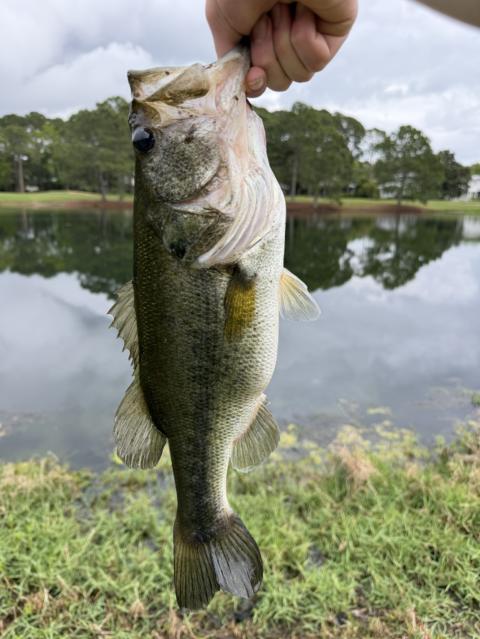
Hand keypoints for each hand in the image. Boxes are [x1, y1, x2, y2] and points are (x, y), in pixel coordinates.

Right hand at [206, 0, 357, 96]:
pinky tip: (305, 10)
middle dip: (267, 55)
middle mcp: (286, 34)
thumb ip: (231, 59)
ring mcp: (313, 32)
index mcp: (260, 32)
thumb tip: (249, 86)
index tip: (253, 74)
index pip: (262, 78)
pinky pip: (317, 61)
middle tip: (265, 16)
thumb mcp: (222, 21)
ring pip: (299, 75)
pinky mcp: (336, 30)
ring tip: (284, 7)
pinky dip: (304, 37)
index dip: (256, 82)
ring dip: (283, 43)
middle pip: (279, 81)